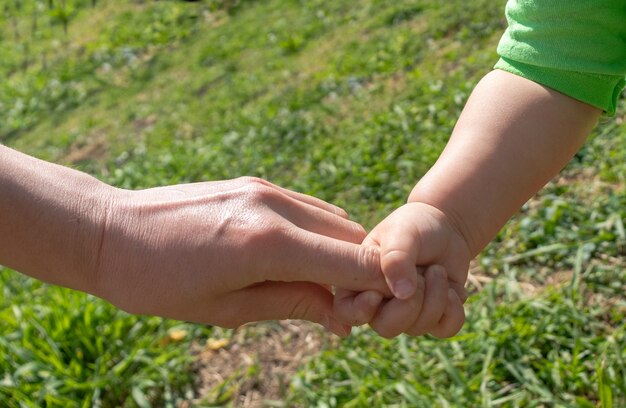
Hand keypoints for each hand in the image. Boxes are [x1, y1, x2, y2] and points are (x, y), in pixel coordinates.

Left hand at [94, 177, 387, 335]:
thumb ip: (293, 305)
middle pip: (350, 236)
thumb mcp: (227, 309)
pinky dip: (316, 234)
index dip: (380, 285)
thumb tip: (342, 318)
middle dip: (361, 271)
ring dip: (340, 251)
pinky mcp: (254, 183)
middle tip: (348, 307)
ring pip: (331, 219)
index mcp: (267, 244)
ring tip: (321, 286)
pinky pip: (305, 208)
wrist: (108, 231)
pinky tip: (299, 257)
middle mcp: (274, 206)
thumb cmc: (158, 281)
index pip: (350, 262)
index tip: (391, 307)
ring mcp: (265, 188)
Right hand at [334, 202, 470, 337]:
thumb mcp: (402, 235)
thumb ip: (396, 259)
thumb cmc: (413, 226)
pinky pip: (445, 329)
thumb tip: (402, 295)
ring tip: (437, 270)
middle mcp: (379, 304)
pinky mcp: (434, 318)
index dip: (361, 310)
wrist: (445, 228)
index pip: (347, 312)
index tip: (378, 292)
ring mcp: (407, 315)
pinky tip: (452, 290)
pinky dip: (454, 310)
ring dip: (436, 296)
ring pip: (419, 328)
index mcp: (358, 282)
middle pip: (387, 328)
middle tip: (421, 273)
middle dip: (410, 302)